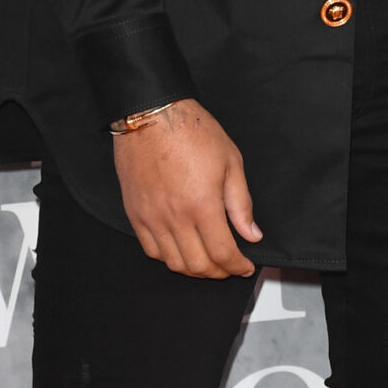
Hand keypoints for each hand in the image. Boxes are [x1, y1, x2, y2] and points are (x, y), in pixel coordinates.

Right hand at [112, 99, 258, 278]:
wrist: (150, 114)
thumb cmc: (193, 132)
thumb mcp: (231, 162)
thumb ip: (241, 204)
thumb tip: (252, 234)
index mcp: (203, 205)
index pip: (223, 253)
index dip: (237, 266)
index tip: (246, 267)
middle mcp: (175, 217)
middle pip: (198, 265)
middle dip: (218, 272)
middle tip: (230, 267)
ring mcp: (152, 218)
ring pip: (173, 263)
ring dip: (194, 269)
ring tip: (207, 263)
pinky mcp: (135, 213)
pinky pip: (151, 249)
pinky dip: (169, 258)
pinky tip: (181, 251)